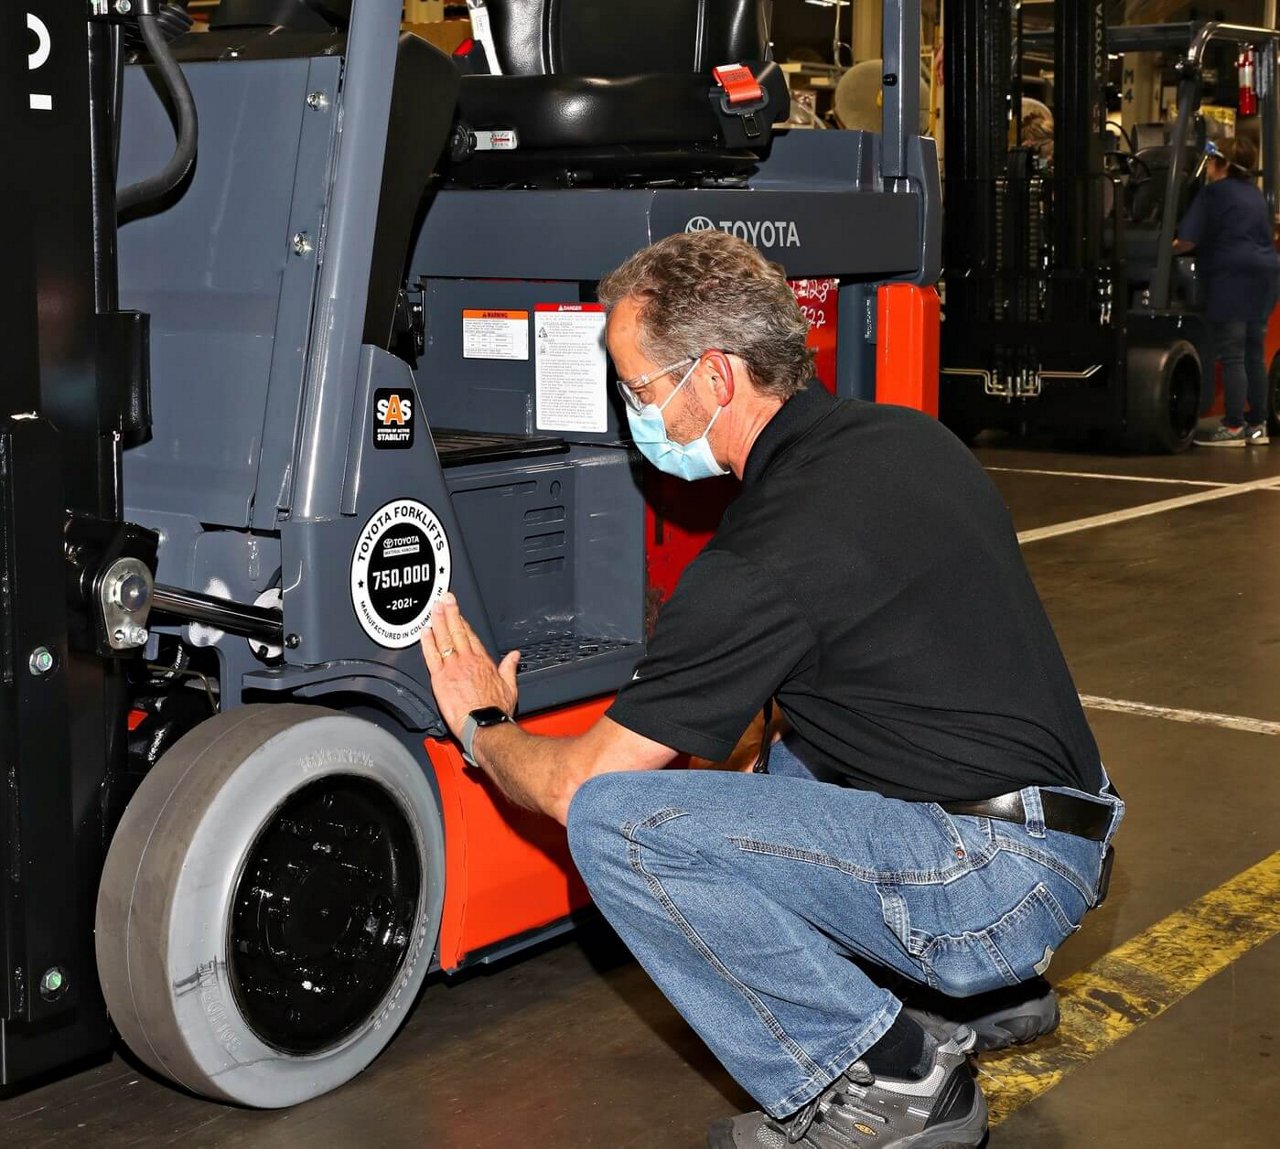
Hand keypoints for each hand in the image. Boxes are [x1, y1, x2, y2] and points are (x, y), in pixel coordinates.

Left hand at [420, 593, 519, 736]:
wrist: (484, 725)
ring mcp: (452, 668)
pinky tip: (424, 632)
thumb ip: (509, 668)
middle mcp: (467, 661)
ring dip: (438, 621)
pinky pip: (431, 656)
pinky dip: (427, 643)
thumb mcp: (510, 686)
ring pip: (444, 638)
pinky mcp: (440, 679)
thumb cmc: (496, 710)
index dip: (462, 621)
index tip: (457, 612)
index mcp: (483, 661)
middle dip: (450, 612)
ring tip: (434, 608)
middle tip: (444, 599)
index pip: (470, 636)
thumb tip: (514, 656)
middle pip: (456, 631)